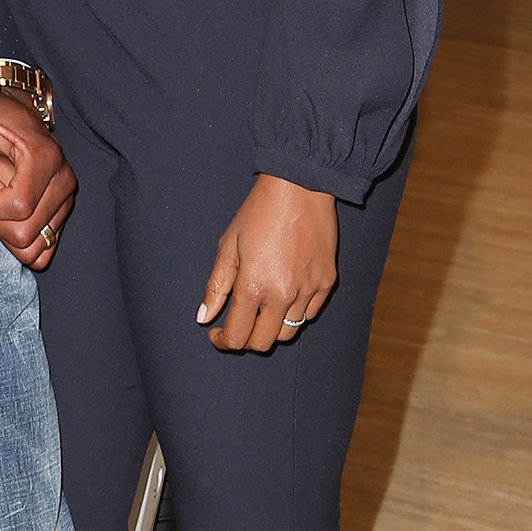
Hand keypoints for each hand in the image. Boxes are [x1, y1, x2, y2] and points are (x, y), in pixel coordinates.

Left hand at [0, 91, 75, 269]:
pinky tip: (6, 216)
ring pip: (33, 250)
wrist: (17, 117)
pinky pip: (43, 251)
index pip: (18, 205)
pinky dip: (18, 243)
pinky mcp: (61, 214)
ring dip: (5, 233)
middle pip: (24, 234)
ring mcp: (66, 201)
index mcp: (46, 159)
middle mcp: (63, 182)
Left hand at [197, 175, 336, 351]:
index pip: (237, 337)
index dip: (222, 341)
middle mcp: (283, 295)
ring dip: (270, 328)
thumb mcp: (229, 246)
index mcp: (254, 286)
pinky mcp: (327, 282)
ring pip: (288, 333)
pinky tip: (284, 296)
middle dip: (245, 339)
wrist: (300, 187)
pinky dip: (294, 313)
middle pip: (263, 343)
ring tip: (261, 309)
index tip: (216, 333)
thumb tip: (204, 317)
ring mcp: (309, 290)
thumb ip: (216, 286)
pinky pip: (309, 314)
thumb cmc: (259, 212)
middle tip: (237, 323)